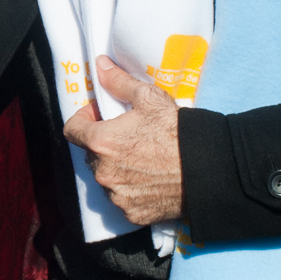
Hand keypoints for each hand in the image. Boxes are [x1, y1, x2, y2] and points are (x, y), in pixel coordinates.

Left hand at [61, 57, 184, 225]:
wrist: (208, 169)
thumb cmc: (176, 131)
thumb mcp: (149, 98)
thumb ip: (118, 82)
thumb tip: (99, 65)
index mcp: (101, 142)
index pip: (72, 130)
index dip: (83, 119)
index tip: (99, 115)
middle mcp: (103, 173)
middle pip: (90, 154)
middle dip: (103, 143)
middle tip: (127, 135)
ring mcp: (117, 196)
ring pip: (106, 177)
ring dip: (115, 167)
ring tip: (141, 158)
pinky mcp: (132, 213)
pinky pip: (122, 198)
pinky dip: (130, 188)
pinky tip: (149, 178)